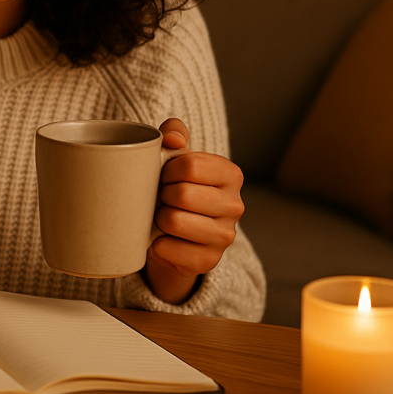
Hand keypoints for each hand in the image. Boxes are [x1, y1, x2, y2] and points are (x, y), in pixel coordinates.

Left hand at [143, 118, 243, 304]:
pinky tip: (162, 239)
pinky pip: (169, 249)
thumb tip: (173, 138)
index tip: (164, 175)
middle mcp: (235, 205)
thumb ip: (174, 132)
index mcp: (231, 174)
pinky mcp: (209, 261)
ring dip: (158, 218)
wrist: (175, 232)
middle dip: (161, 195)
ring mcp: (225, 236)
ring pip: (174, 221)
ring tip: (161, 217)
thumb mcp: (174, 154)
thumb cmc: (174, 186)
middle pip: (181, 194)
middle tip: (161, 198)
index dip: (167, 170)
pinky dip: (157, 244)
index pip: (190, 165)